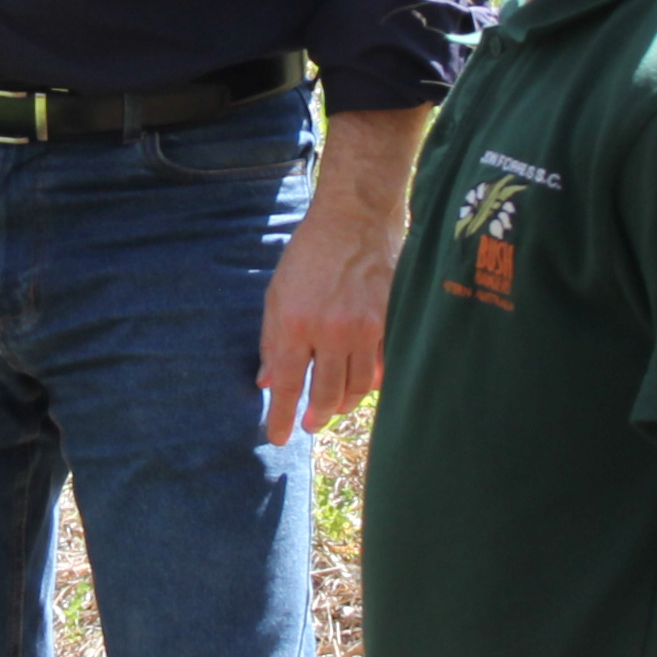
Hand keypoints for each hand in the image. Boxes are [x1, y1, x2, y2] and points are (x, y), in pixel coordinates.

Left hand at [256, 201, 391, 441]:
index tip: (278, 438)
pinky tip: (362, 386)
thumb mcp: (277, 294)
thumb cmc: (309, 254)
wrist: (354, 218)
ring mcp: (364, 328)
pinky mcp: (389, 321)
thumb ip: (272, 341)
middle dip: (317, 416)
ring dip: (345, 404)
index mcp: (296, 324)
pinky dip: (372, 382)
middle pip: (327, 393)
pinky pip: (382, 366)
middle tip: (311, 425)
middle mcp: (331, 331)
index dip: (283, 417)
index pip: (289, 385)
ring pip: (358, 387)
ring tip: (335, 409)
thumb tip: (267, 382)